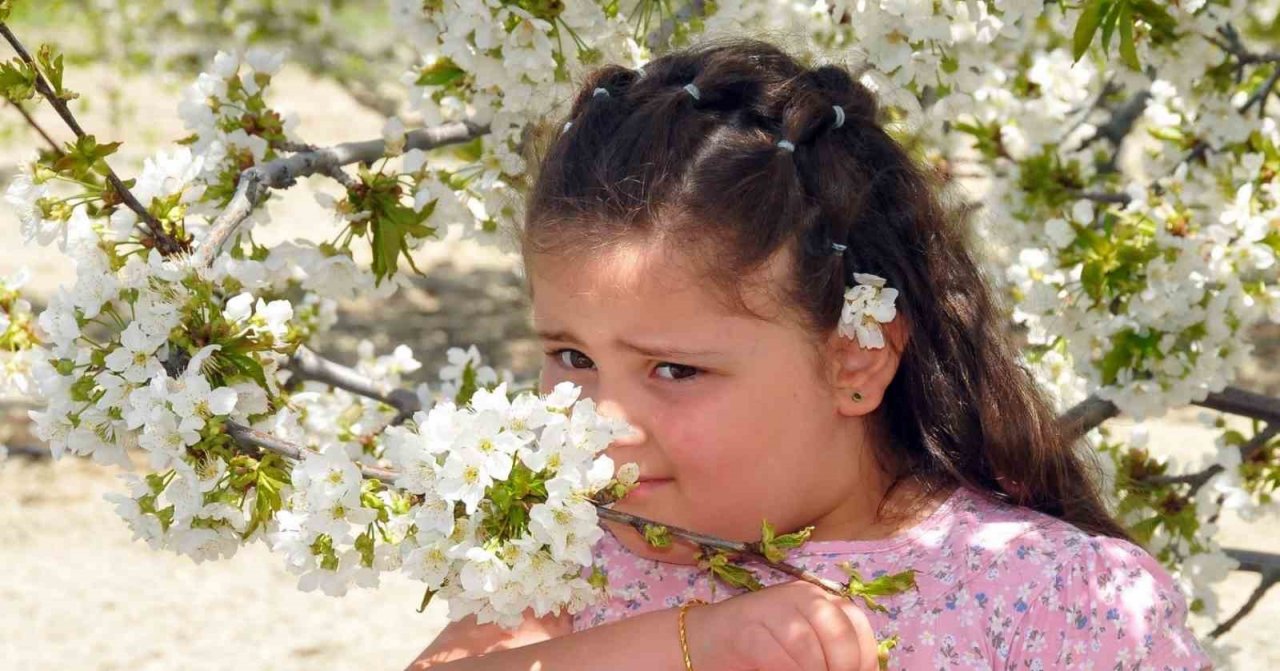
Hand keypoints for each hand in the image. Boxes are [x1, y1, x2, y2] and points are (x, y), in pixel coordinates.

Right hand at [683, 581, 877, 670]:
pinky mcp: (749, 631)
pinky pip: (783, 662)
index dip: (863, 660)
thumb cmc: (762, 648)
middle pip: (840, 639)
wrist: (704, 641)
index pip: (857, 627)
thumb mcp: (806, 646)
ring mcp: (773, 608)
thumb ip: (831, 651)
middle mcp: (802, 596)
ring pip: (812, 655)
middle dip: (839, 670)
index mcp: (821, 598)